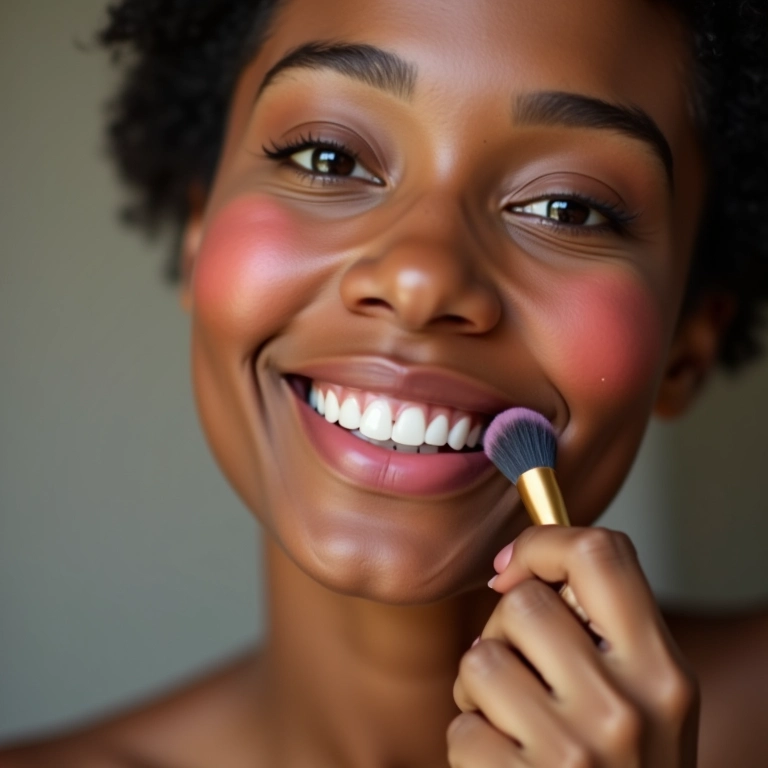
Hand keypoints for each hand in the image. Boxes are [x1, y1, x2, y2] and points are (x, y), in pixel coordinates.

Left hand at [449, 526, 699, 766]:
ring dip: (480, 690)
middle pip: (521, 602)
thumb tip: (513, 563)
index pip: (600, 553)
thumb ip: (600, 626)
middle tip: (525, 674)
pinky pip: (461, 727)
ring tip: (514, 722)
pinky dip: (472, 743)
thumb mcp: (645, 696)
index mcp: (662, 670)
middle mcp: (627, 709)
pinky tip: (506, 765)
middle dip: (504, 632)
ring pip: (480, 659)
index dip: (544, 544)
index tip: (512, 569)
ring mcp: (575, 755)